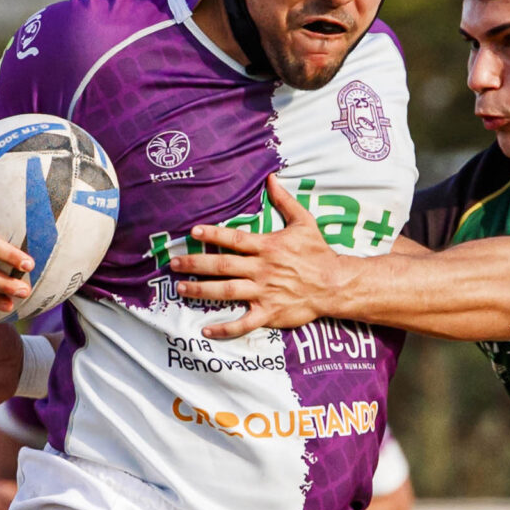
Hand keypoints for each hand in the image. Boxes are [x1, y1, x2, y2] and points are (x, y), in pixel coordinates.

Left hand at [173, 174, 336, 340]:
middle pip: (222, 265)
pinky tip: (206, 331)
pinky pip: (244, 323)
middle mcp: (262, 269)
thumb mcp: (304, 222)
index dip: (213, 235)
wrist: (335, 284)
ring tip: (181, 288)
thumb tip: (271, 178)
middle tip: (173, 263)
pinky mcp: (270, 313)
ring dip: (201, 290)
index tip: (193, 232)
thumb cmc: (319, 253)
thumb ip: (284, 201)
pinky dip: (225, 328)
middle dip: (195, 263)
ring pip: (227, 291)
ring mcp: (264, 292)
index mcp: (267, 247)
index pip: (234, 239)